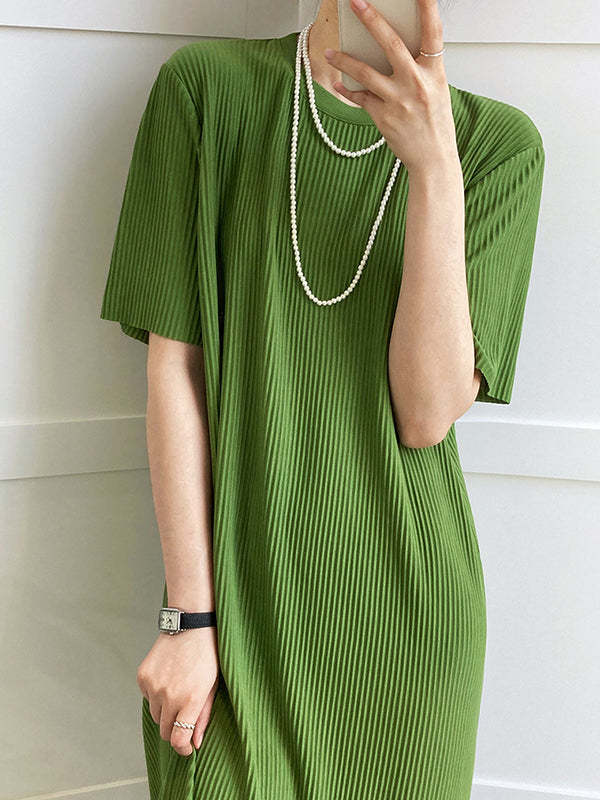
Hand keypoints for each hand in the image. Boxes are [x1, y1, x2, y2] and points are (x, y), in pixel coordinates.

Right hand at [137, 626, 218, 755]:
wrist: (191, 625)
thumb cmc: (207, 655)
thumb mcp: (212, 687)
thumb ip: (203, 717)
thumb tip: (195, 743)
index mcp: (190, 700)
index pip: (178, 740)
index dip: (182, 749)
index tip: (186, 748)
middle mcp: (169, 695)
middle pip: (164, 730)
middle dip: (174, 730)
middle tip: (183, 718)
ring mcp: (153, 686)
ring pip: (155, 715)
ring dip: (165, 712)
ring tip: (178, 692)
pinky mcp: (143, 677)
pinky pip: (147, 697)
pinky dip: (156, 695)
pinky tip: (168, 679)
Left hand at [324, 0, 458, 173]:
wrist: (433, 159)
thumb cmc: (435, 124)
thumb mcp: (436, 90)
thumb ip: (419, 68)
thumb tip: (394, 48)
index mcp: (434, 72)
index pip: (432, 31)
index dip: (426, 6)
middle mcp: (416, 83)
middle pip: (390, 43)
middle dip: (371, 19)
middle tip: (356, 2)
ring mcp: (398, 100)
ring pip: (365, 72)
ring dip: (344, 59)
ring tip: (330, 52)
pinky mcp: (383, 117)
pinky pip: (360, 98)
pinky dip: (347, 90)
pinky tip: (338, 83)